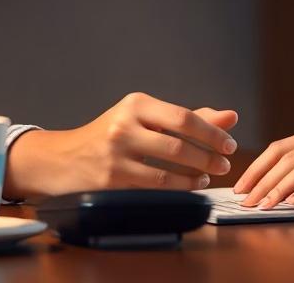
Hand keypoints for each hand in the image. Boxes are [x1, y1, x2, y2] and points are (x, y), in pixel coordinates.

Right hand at [2, 92, 238, 200]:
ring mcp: (116, 155)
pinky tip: (190, 185)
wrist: (63, 157)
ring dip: (195, 175)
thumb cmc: (112, 135)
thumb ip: (188, 117)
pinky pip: (154, 187)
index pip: (183, 117)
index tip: (229, 144)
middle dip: (208, 156)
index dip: (211, 133)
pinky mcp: (111, 180)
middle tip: (224, 163)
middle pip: (178, 145)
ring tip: (208, 175)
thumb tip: (230, 117)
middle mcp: (124, 126)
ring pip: (167, 170)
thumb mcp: (145, 117)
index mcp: (136, 103)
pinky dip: (178, 188)